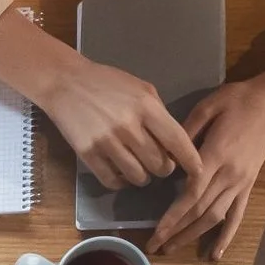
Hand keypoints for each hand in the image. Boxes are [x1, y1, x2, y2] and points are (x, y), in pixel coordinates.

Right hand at [30, 52, 201, 190]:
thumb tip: (174, 143)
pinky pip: (112, 180)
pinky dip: (121, 182)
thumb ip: (159, 113)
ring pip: (138, 176)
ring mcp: (107, 142)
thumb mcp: (141, 88)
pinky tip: (121, 175)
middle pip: (159, 164)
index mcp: (146, 107)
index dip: (191, 160)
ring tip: (140, 169)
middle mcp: (129, 126)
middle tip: (160, 165)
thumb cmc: (107, 82)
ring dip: (143, 177)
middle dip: (164, 169)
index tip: (199, 172)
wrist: (65, 82)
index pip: (177, 140)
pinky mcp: (88, 153)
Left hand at [148, 79, 264, 259]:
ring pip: (215, 217)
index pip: (190, 194)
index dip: (172, 217)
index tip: (156, 232)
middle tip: (154, 247)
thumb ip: (185, 133)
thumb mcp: (207, 107)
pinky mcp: (249, 185)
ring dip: (193, 236)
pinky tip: (214, 254)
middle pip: (199, 211)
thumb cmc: (238, 100)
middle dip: (175, 231)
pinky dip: (227, 236)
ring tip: (172, 249)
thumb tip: (165, 157)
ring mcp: (241, 182)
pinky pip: (238, 214)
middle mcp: (229, 175)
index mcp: (216, 155)